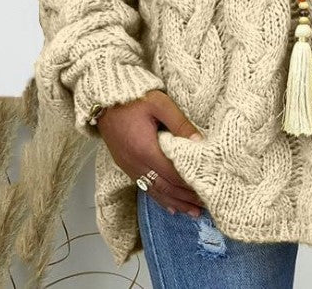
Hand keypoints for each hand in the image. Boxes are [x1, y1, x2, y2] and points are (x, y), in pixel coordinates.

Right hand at [96, 89, 205, 216]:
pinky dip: (160, 198)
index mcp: (146, 150)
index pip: (173, 174)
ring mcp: (129, 166)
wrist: (103, 98)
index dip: (191, 185)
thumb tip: (199, 141)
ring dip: (175, 202)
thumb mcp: (160, 104)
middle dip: (186, 199)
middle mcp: (136, 164)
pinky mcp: (125, 165)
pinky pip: (144, 187)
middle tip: (205, 207)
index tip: (208, 191)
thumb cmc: (134, 98)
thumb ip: (180, 123)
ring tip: (193, 212)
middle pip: (166, 188)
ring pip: (155, 191)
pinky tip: (170, 205)